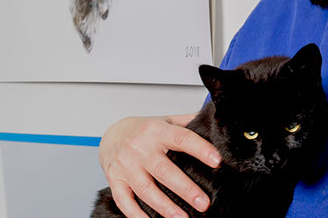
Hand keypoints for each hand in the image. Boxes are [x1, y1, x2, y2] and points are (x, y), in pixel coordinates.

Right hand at [99, 114, 220, 217]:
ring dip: (165, 206)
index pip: (182, 138)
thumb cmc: (143, 130)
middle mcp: (140, 148)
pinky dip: (135, 214)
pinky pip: (124, 200)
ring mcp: (126, 165)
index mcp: (157, 131)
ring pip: (146, 189)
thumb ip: (187, 122)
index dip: (200, 149)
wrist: (111, 134)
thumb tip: (213, 122)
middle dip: (185, 189)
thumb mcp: (165, 120)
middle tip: (203, 203)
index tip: (216, 161)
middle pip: (164, 170)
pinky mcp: (115, 179)